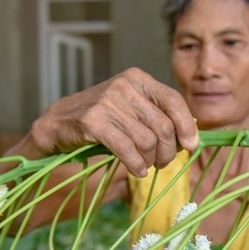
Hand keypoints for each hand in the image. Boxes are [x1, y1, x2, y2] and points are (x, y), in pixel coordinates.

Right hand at [3, 68, 198, 176]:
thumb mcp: (130, 109)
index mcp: (137, 78)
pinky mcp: (93, 122)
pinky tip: (136, 170)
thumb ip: (157, 115)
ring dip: (150, 161)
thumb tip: (192, 135)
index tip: (191, 146)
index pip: (173, 100)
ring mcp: (107, 103)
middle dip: (167, 152)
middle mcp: (124, 86)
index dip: (187, 126)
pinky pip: (127, 150)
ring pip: (147, 141)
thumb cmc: (100, 120)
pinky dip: (135, 165)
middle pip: (163, 126)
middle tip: (161, 163)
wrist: (56, 124)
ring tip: (145, 166)